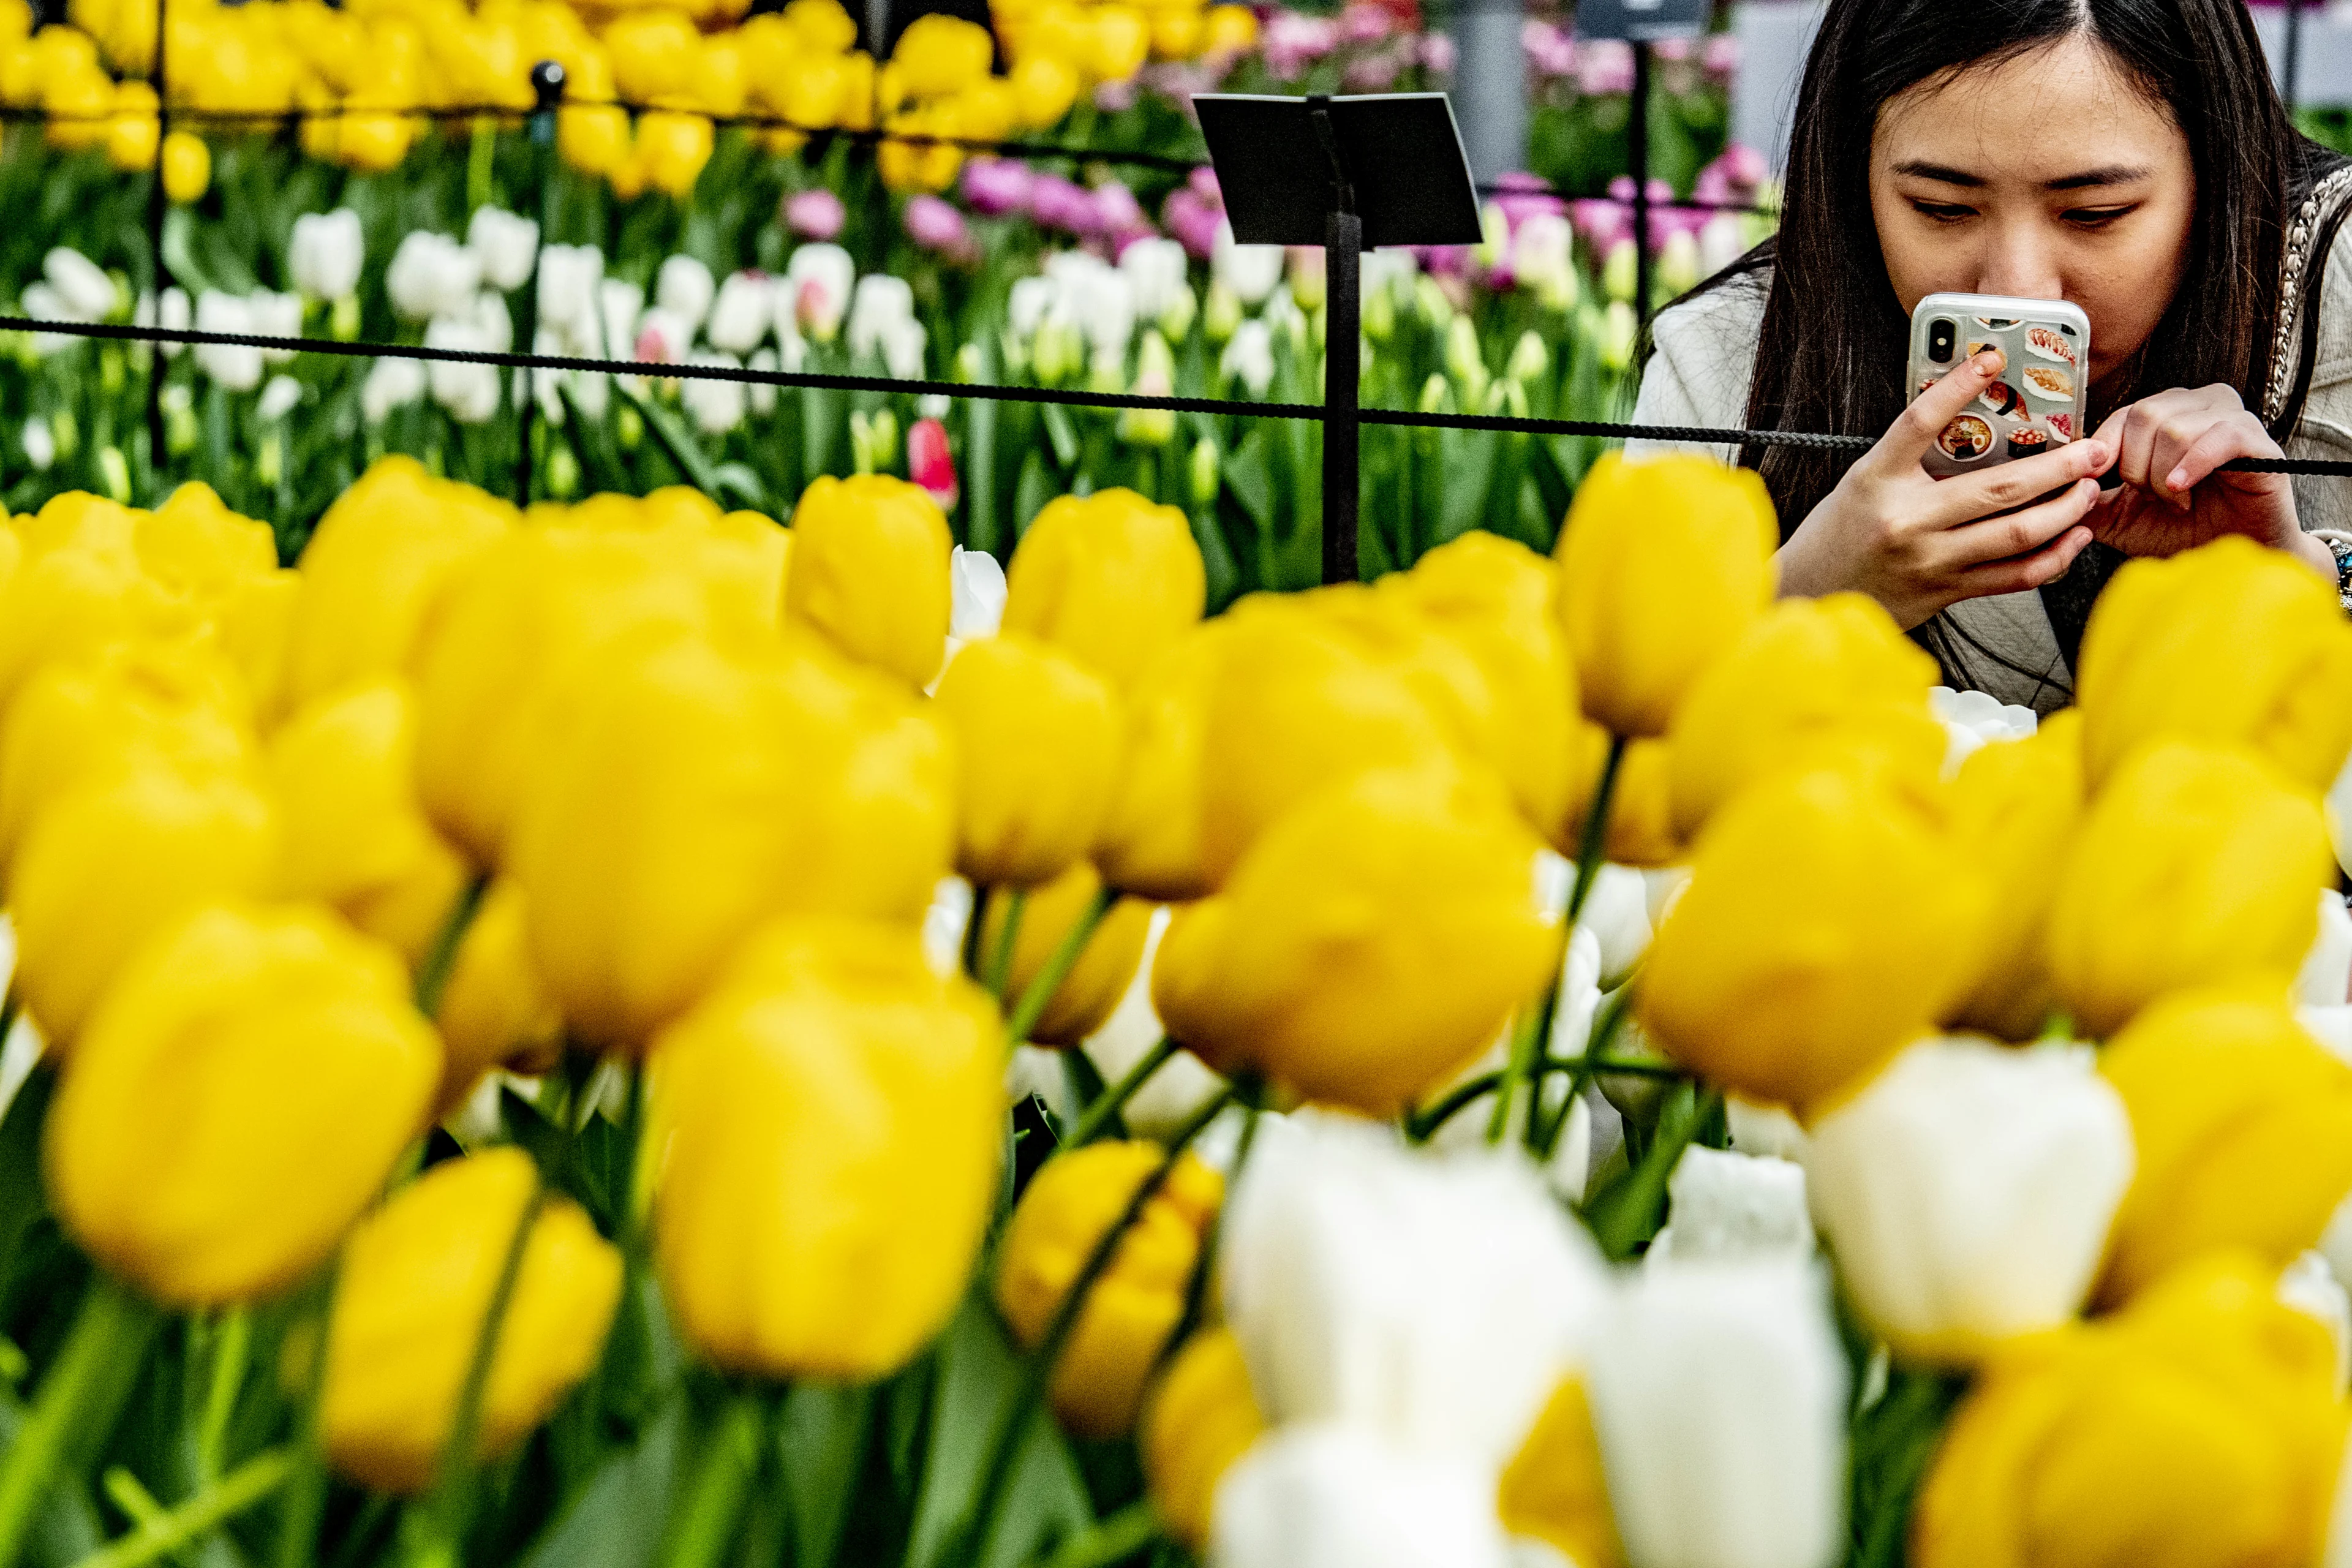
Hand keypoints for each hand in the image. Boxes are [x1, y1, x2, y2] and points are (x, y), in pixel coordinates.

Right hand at [1777, 349, 2107, 628]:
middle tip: (2092, 449)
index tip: (1992, 359)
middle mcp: (1906, 520)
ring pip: (2016, 534)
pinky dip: (2053, 557)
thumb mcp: (1865, 481)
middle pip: (1999, 488)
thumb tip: (1974, 420)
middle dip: (2060, 467)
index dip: (1959, 385)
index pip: (1920, 422)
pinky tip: (2072, 538)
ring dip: (2066, 511)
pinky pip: (2014, 576)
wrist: (1810, 595)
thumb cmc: (1840, 534)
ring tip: (2088, 491)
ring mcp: (1929, 560)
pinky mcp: (1945, 591)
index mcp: (1877, 481)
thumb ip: (1913, 457)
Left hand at [2082, 385, 2332, 578]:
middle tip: (2151, 498)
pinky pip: (2221, 436)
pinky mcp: (2258, 442)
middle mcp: (2198, 408)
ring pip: (2175, 426)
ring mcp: (2231, 420)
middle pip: (2144, 414)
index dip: (2103, 448)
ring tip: (2177, 502)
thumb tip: (2052, 488)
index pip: (2123, 413)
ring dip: (2164, 474)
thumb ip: (2090, 500)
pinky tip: (2182, 490)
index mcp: (2167, 416)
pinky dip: (2193, 464)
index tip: (2096, 481)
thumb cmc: (2184, 533)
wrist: (2235, 560)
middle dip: (2135, 466)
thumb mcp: (2122, 519)